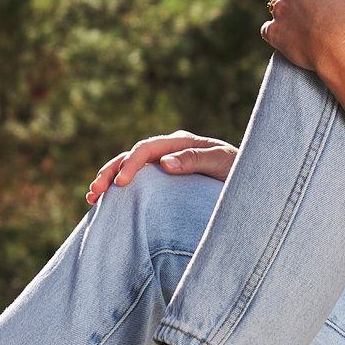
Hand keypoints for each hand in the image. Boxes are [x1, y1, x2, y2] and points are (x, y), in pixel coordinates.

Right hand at [85, 132, 236, 204]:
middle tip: (96, 191)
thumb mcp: (222, 163)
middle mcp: (168, 151)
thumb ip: (196, 160)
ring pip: (129, 168)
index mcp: (180, 143)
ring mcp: (164, 164)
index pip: (147, 149)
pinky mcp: (163, 181)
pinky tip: (106, 202)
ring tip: (92, 197)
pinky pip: (138, 183)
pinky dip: (120, 189)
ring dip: (109, 180)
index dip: (131, 164)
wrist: (251, 180)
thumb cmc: (239, 169)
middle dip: (111, 171)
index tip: (120, 184)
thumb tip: (165, 163)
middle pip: (132, 156)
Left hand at [261, 0, 344, 75]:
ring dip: (289, 19)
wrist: (344, 47)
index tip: (333, 5)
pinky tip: (290, 42)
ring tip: (306, 33)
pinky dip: (277, 36)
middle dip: (304, 3)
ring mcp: (280, 9)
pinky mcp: (273, 31)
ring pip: (281, 10)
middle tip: (320, 20)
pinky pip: (269, 31)